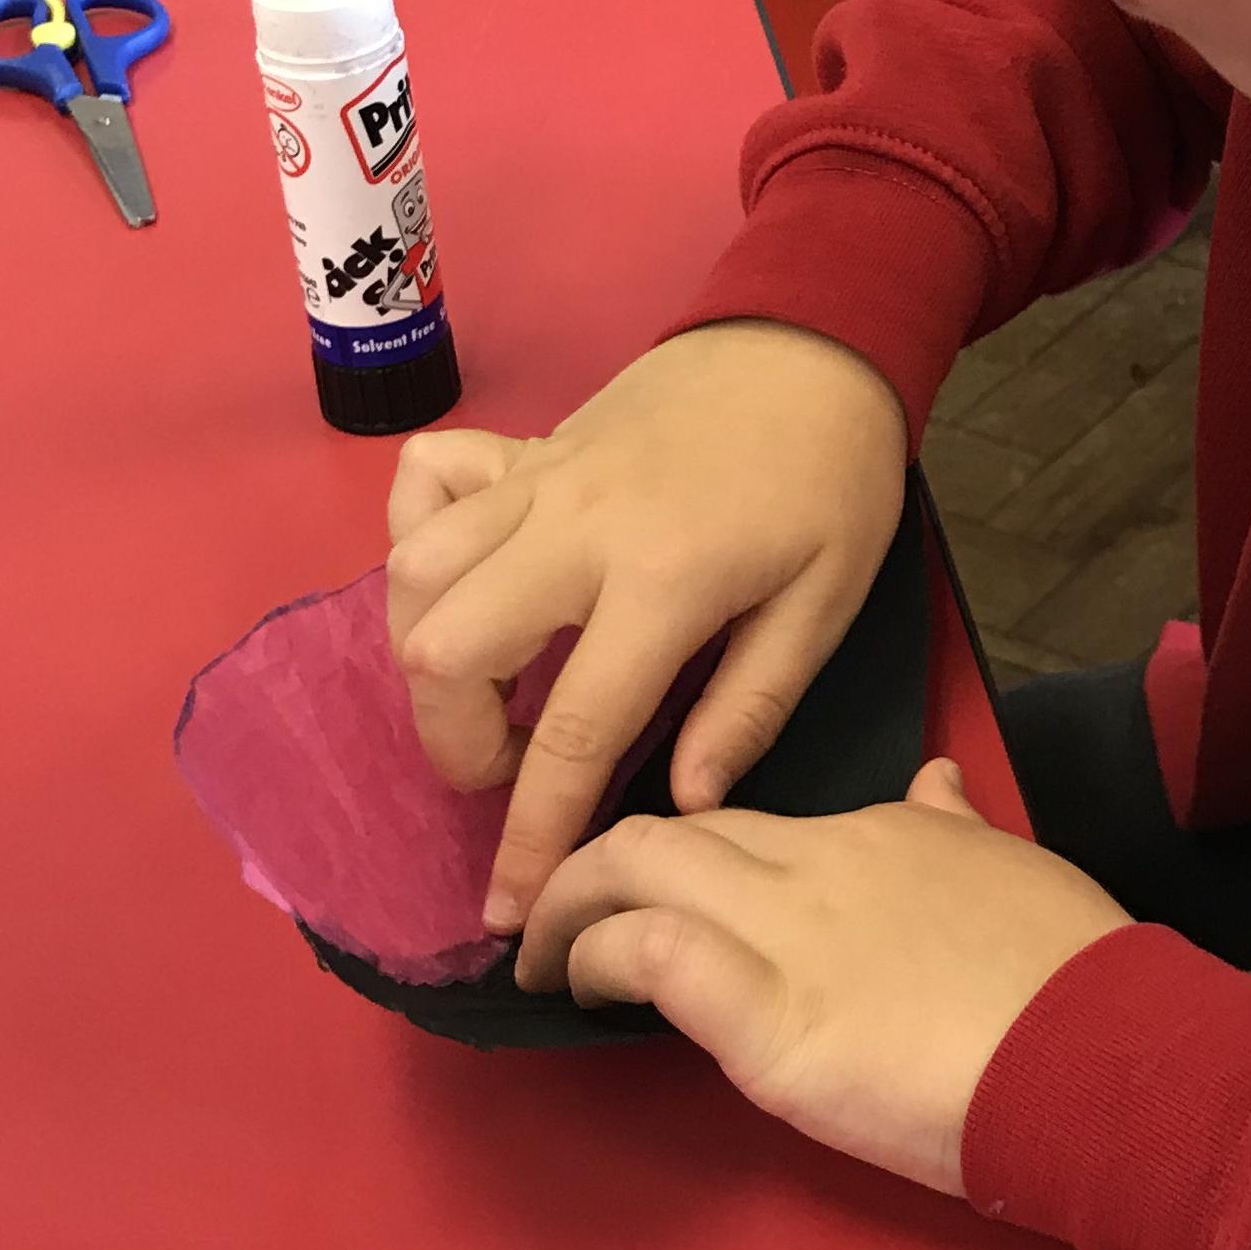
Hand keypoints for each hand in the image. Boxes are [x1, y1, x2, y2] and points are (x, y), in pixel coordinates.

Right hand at [385, 322, 909, 927]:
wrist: (814, 338)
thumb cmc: (834, 477)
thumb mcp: (826, 600)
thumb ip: (750, 704)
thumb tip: (686, 800)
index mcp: (660, 580)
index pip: (572, 733)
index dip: (533, 834)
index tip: (511, 911)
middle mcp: (574, 527)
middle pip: (447, 651)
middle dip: (454, 741)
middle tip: (512, 765)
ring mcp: (538, 478)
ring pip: (416, 573)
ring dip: (428, 654)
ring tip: (489, 692)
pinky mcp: (524, 444)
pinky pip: (425, 485)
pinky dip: (419, 539)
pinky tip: (466, 582)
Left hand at [511, 758, 1128, 1193]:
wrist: (1099, 1051)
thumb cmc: (1070, 975)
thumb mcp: (1015, 868)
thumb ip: (956, 825)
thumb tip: (932, 780)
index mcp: (876, 832)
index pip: (747, 825)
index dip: (688, 861)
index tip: (660, 902)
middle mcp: (815, 862)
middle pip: (669, 830)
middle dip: (594, 867)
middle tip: (556, 924)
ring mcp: (786, 932)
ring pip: (636, 868)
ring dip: (568, 908)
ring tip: (540, 960)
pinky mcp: (766, 1014)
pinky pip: (651, 951)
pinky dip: (594, 957)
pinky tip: (575, 991)